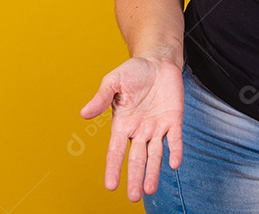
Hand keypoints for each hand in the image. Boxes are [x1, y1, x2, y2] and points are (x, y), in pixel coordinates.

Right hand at [80, 57, 184, 200]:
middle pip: (137, 158)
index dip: (113, 168)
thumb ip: (101, 98)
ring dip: (153, 171)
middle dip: (135, 177)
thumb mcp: (113, 81)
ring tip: (149, 190)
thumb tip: (83, 113)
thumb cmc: (134, 71)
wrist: (158, 60)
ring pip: (155, 154)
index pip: (116, 151)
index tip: (110, 186)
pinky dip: (175, 151)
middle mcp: (140, 130)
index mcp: (122, 124)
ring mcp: (158, 126)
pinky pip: (175, 139)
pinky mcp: (174, 120)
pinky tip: (174, 164)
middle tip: (134, 197)